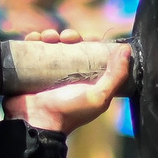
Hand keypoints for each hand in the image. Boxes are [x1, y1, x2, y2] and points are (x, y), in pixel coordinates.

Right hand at [4, 28, 129, 134]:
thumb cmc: (70, 112)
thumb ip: (116, 76)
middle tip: (66, 37)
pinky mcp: (31, 70)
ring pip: (52, 44)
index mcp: (87, 78)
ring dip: (50, 35)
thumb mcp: (99, 96)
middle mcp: (69, 73)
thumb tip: (126, 50)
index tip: (88, 39)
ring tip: (47, 37)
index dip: (90, 42)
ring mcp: (49, 72)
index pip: (91, 53)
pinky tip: (34, 38)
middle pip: (71, 45)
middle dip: (70, 35)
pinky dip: (33, 40)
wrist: (38, 122)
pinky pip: (33, 49)